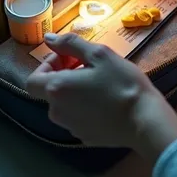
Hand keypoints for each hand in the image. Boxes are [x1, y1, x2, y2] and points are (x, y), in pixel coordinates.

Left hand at [26, 33, 176, 157]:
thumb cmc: (121, 82)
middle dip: (64, 75)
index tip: (69, 59)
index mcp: (57, 89)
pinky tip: (105, 102)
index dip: (47, 66)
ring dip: (74, 91)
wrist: (144, 120)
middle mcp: (57, 111)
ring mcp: (70, 127)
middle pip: (49, 91)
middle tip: (89, 66)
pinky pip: (76, 117)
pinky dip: (84, 107)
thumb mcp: (99, 54)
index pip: (33, 79)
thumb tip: (48, 38)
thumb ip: (70, 44)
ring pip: (63, 105)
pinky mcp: (84, 138)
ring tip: (99, 83)